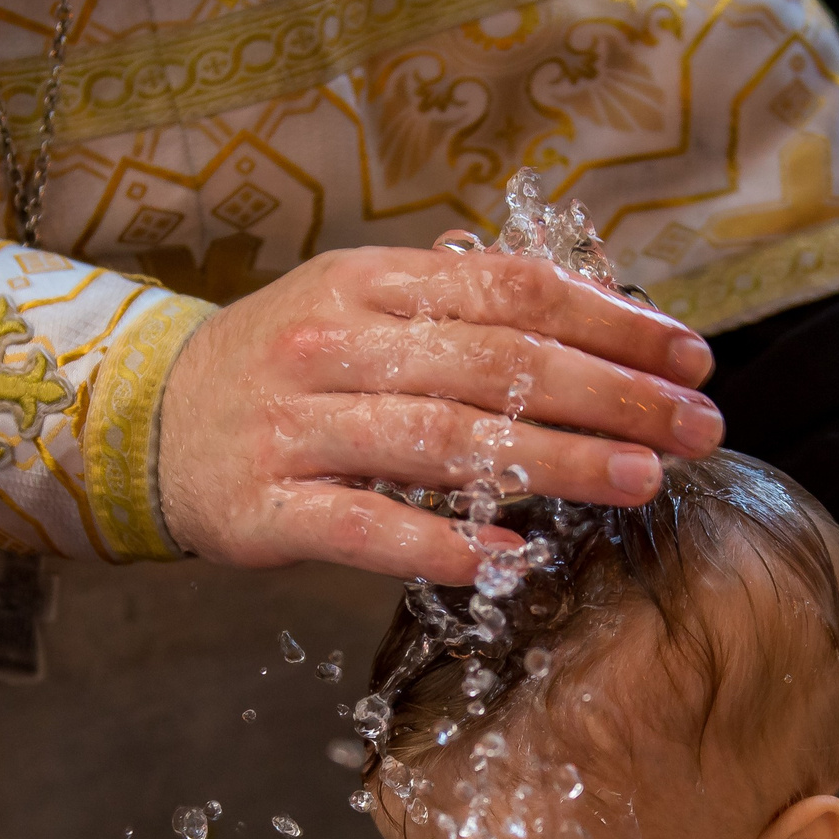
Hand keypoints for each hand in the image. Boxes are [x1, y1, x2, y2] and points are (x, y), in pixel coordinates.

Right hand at [157, 247, 720, 583]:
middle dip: (609, 395)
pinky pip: (364, 527)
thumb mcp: (361, 307)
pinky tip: (515, 554)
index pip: (511, 292)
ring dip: (552, 462)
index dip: (608, 322)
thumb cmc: (282, 370)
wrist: (143, 422)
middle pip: (493, 365)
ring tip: (638, 480)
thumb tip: (593, 318)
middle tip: (695, 427)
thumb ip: (460, 309)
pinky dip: (441, 542)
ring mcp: (295, 429)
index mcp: (369, 284)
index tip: (688, 357)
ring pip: (441, 443)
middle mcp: (333, 347)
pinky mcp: (264, 508)